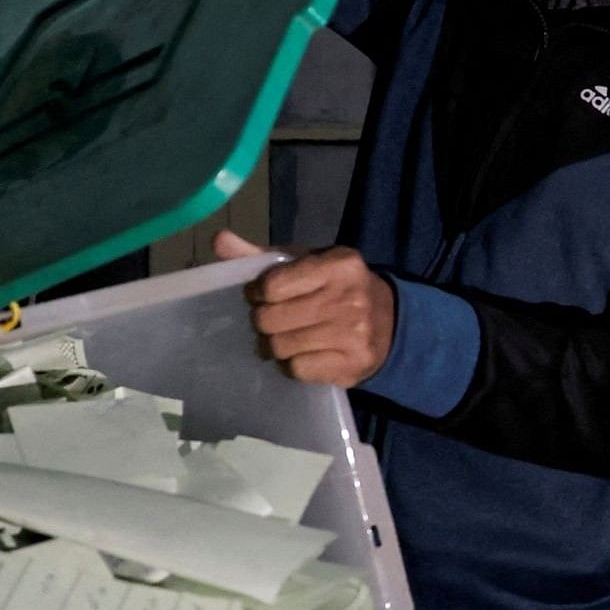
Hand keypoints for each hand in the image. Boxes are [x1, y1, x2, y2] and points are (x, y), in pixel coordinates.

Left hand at [216, 229, 393, 385]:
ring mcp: (354, 335)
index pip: (272, 285)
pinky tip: (302, 354)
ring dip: (275, 345)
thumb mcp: (306, 263)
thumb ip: (261, 255)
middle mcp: (349, 298)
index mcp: (338, 264)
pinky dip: (292, 365)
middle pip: (271, 320)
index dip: (257, 293)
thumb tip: (220, 240)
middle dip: (264, 321)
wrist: (390, 321)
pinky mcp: (352, 366)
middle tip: (272, 320)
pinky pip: (297, 370)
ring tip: (285, 338)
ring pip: (280, 347)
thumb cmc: (336, 287)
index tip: (262, 295)